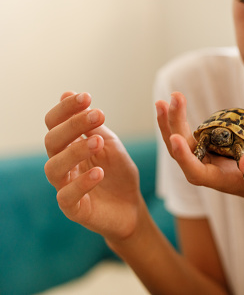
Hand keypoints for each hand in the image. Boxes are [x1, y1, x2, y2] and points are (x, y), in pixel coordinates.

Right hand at [44, 92, 140, 240]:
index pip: (55, 124)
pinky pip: (67, 196)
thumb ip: (93, 125)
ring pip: (54, 168)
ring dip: (75, 151)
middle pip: (52, 142)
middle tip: (99, 114)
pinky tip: (99, 172)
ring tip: (97, 142)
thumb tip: (67, 93)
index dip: (66, 109)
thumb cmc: (118, 174)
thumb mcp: (110, 145)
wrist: (132, 207)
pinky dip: (81, 183)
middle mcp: (61, 165)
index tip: (86, 97)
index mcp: (68, 147)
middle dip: (73, 125)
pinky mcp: (73, 209)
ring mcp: (64, 187)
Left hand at [155, 92, 243, 208]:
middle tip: (165, 102)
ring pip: (182, 140)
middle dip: (171, 128)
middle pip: (181, 151)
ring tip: (166, 99)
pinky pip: (191, 133)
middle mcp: (208, 169)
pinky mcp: (211, 145)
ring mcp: (207, 156)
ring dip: (172, 120)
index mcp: (220, 179)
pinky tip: (176, 102)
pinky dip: (181, 118)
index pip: (195, 172)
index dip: (183, 157)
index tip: (174, 138)